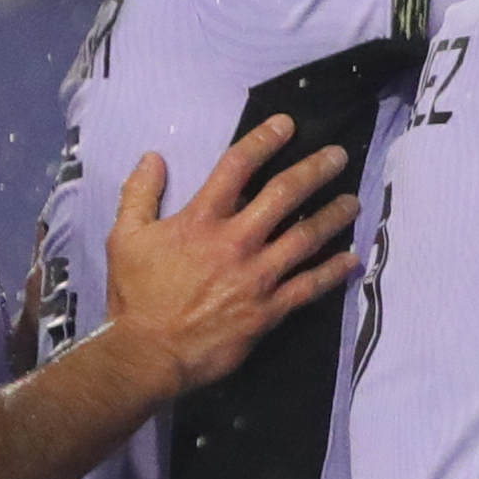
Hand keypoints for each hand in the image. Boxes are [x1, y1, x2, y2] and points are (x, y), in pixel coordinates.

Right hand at [102, 115, 357, 390]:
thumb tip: (152, 157)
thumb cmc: (135, 295)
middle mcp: (236, 241)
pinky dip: (333, 272)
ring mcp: (257, 276)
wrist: (148, 354)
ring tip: (353, 202)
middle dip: (315, 170)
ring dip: (333, 216)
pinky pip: (309, 287)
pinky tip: (352, 259)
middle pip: (284, 194)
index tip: (287, 125)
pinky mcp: (269, 310)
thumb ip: (139, 194)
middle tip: (338, 156)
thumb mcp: (124, 237)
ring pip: (306, 237)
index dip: (264, 141)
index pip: (237, 167)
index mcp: (201, 220)